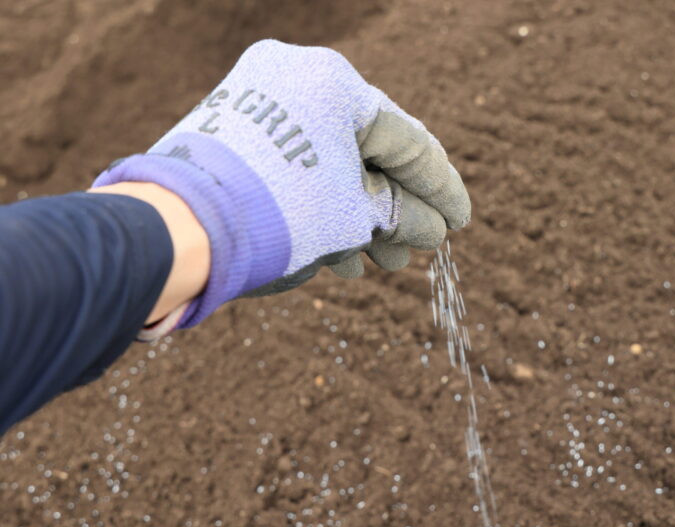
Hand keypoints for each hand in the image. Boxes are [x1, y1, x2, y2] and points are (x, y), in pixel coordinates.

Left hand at [93, 40, 469, 327]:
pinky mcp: (234, 131)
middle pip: (366, 152)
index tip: (460, 221)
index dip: (440, 187)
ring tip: (379, 264)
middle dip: (395, 210)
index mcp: (333, 81)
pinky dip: (320, 205)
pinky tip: (338, 254)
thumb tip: (432, 228)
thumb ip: (403, 217)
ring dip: (359, 215)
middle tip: (416, 250)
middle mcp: (295, 77)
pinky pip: (296, 167)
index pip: (406, 140)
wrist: (176, 233)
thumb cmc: (276, 217)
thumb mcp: (356, 218)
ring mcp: (259, 100)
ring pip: (330, 163)